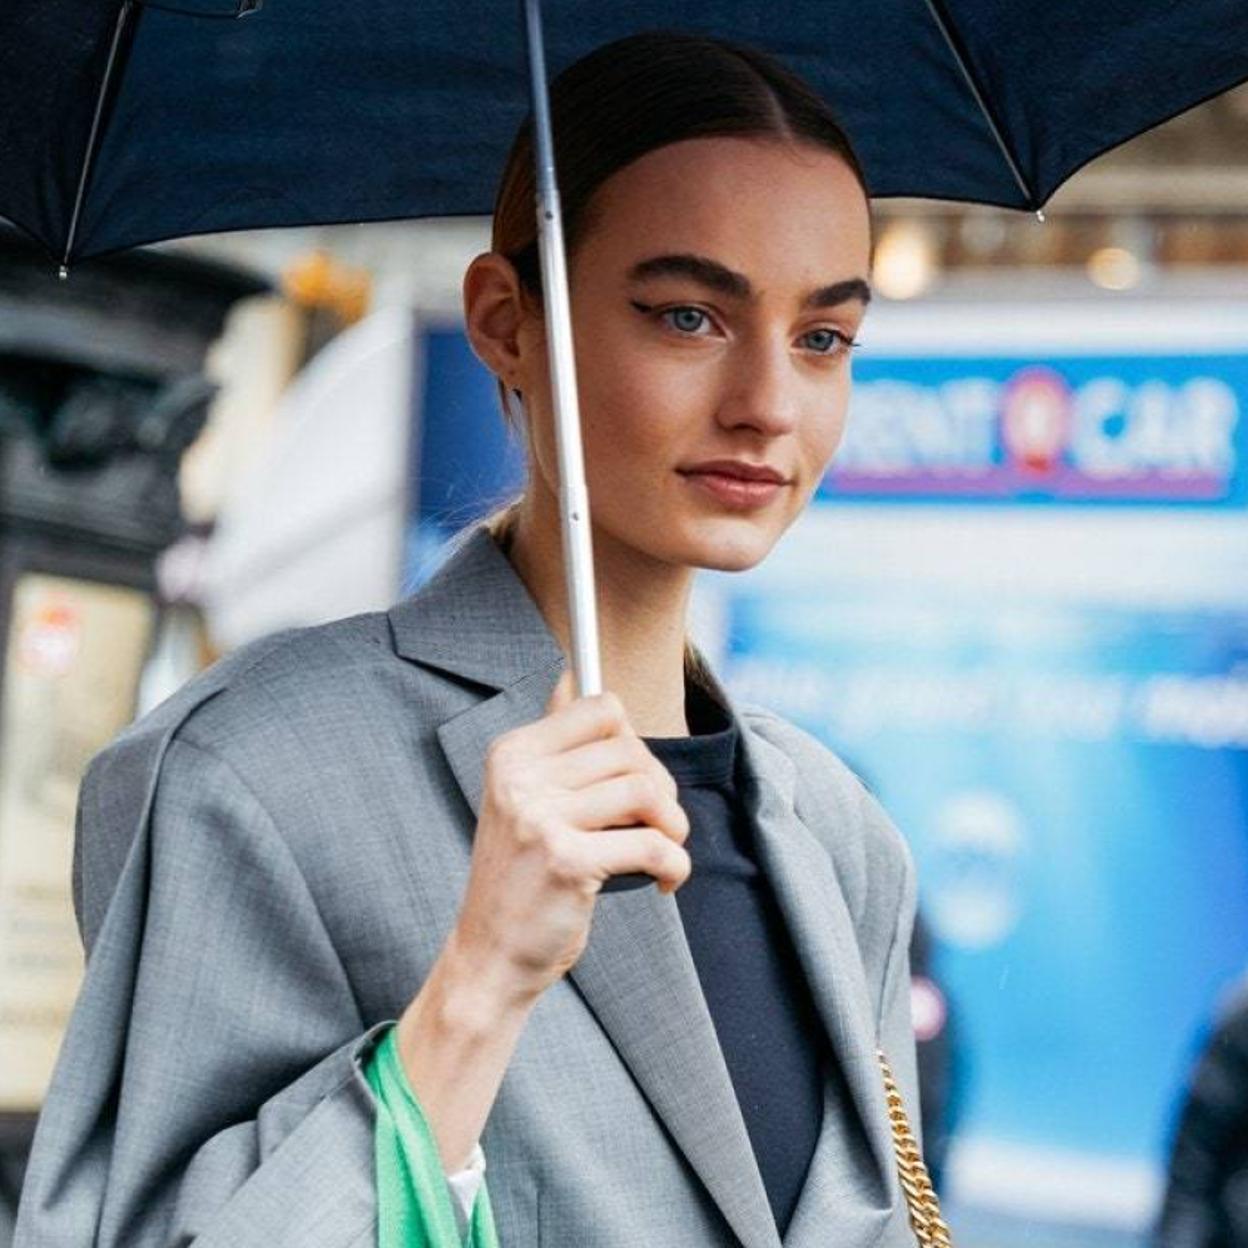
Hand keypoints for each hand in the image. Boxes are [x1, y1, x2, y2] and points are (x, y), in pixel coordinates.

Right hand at [452, 669, 691, 1004]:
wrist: (489, 956)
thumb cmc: (522, 878)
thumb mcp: (524, 800)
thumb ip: (555, 745)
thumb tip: (573, 679)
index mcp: (512, 754)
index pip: (601, 708)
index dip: (633, 741)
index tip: (634, 778)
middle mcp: (520, 778)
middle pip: (630, 749)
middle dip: (660, 787)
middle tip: (654, 823)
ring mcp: (540, 819)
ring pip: (646, 790)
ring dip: (672, 825)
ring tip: (663, 849)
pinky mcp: (567, 863)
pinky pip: (653, 845)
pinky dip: (675, 865)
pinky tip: (663, 881)